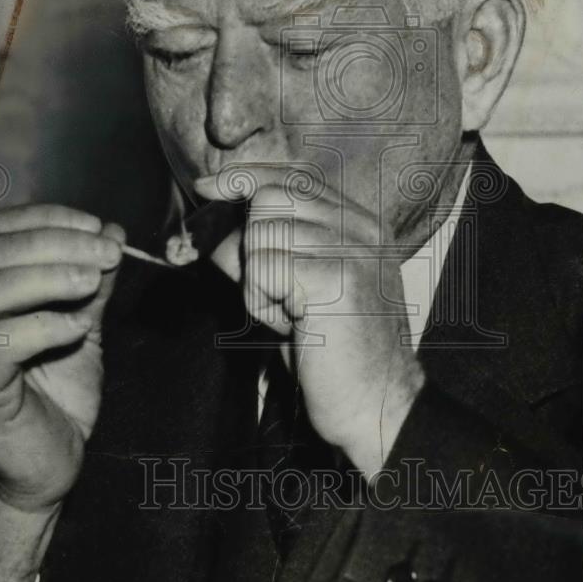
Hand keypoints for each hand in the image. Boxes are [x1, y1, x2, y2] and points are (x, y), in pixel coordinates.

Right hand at [0, 204, 123, 511]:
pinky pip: (1, 344)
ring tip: (94, 280)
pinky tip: (79, 328)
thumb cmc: (56, 396)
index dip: (49, 219)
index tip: (98, 226)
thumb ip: (92, 284)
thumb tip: (113, 236)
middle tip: (108, 252)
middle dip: (59, 242)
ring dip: (49, 275)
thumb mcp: (83, 326)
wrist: (43, 467)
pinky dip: (44, 325)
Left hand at [196, 168, 423, 473]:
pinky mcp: (337, 277)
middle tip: (279, 296)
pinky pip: (262, 269)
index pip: (292, 175)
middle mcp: (362, 226)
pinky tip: (294, 327)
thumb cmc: (335, 353)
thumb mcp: (302, 287)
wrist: (378, 406)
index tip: (204, 186)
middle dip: (251, 248)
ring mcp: (353, 248)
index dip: (244, 176)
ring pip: (259, 235)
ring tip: (294, 317)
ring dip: (258, 284)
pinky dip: (261, 303)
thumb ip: (273, 247)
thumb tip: (221, 225)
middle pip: (269, 197)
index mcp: (360, 222)